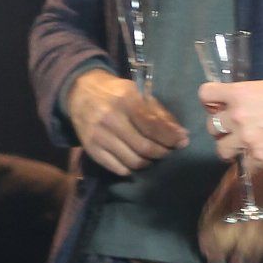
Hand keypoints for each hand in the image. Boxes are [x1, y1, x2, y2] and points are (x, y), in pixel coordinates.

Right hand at [67, 66, 188, 176]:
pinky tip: (135, 161)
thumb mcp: (138, 94)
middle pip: (144, 147)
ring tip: (152, 157)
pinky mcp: (91, 149)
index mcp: (125, 100)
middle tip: (168, 152)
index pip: (152, 126)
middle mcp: (110, 118)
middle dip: (161, 152)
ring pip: (132, 161)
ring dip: (147, 162)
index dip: (170, 138)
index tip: (182, 143)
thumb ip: (160, 114)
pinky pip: (117, 168)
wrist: (80, 93)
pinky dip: (130, 169)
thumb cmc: (115, 93)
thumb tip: (181, 135)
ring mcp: (98, 135)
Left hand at [198, 78, 262, 168]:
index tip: (217, 105)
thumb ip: (253, 94)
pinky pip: (243, 165)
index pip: (206, 94)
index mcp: (241, 93)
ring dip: (230, 147)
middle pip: (210, 126)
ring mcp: (247, 139)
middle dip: (221, 127)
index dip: (210, 100)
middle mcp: (238, 116)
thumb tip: (246, 101)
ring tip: (243, 146)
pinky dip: (250, 162)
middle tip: (234, 129)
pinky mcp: (259, 158)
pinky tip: (261, 156)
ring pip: (222, 149)